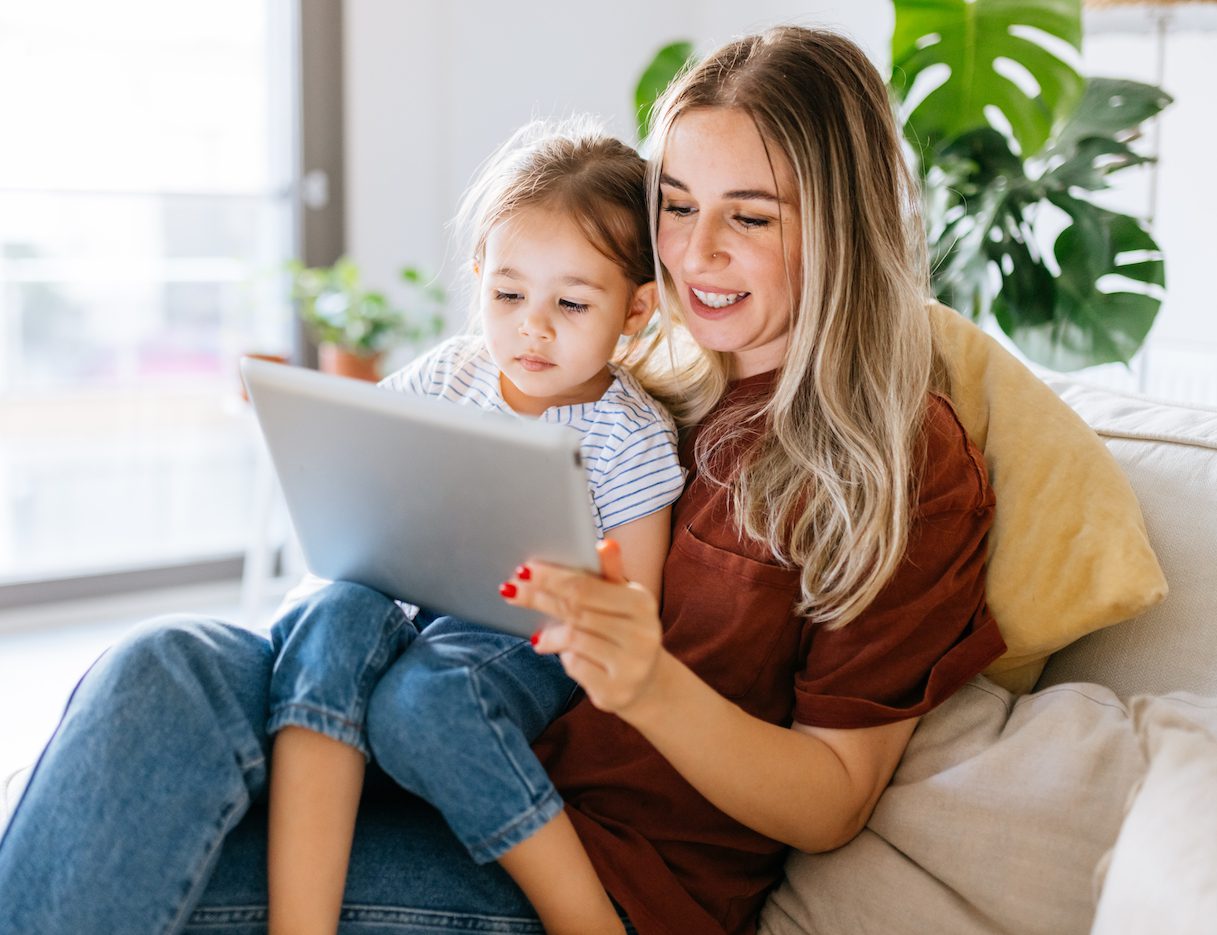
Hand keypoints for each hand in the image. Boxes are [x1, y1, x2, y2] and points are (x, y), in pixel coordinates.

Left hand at [502, 539, 665, 715]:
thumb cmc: (626, 630)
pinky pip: (575, 667)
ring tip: (537, 635)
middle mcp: (641, 633)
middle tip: (510, 590)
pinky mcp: (615, 691)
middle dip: (538, 599)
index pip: (585, 587)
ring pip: (573, 640)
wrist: (647, 683)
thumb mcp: (623, 599)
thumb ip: (609, 572)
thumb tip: (604, 543)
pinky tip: (562, 655)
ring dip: (550, 634)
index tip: (523, 570)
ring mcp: (631, 665)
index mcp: (641, 603)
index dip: (551, 578)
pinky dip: (563, 658)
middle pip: (575, 611)